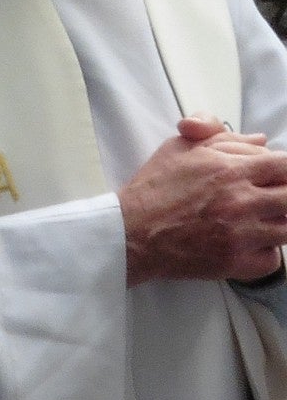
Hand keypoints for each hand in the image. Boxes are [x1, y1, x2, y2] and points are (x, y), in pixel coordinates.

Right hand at [121, 118, 286, 284]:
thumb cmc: (152, 191)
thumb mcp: (179, 148)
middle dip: (283, 196)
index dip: (285, 170)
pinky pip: (273, 258)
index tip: (276, 177)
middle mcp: (241, 201)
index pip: (286, 165)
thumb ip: (221, 137)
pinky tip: (248, 245)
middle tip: (268, 200)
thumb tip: (260, 140)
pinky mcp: (234, 262)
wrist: (128, 234)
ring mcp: (240, 234)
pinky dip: (266, 252)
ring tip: (258, 222)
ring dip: (278, 223)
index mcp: (231, 170)